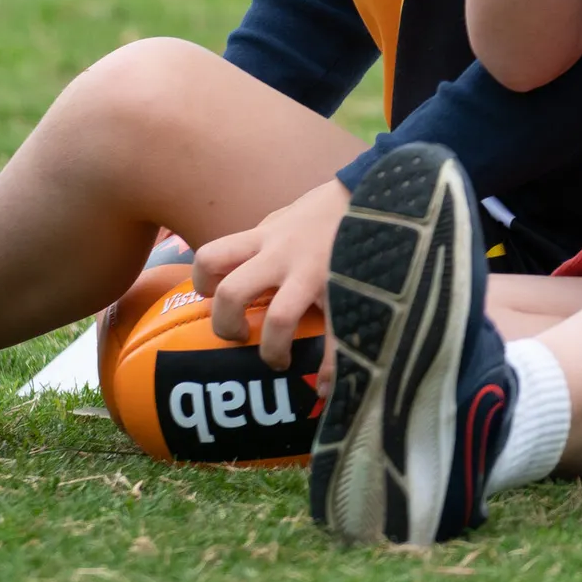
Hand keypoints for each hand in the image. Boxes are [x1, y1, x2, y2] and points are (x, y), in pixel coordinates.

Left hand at [192, 177, 347, 370]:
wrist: (380, 196)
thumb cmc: (332, 208)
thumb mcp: (289, 216)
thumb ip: (269, 239)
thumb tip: (248, 261)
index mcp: (266, 237)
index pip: (211, 256)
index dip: (202, 283)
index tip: (213, 296)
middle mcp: (282, 256)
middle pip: (232, 294)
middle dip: (226, 325)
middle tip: (238, 337)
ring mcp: (314, 274)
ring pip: (278, 320)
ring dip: (272, 350)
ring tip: (278, 361)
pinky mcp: (345, 290)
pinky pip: (334, 337)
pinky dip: (329, 369)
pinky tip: (326, 386)